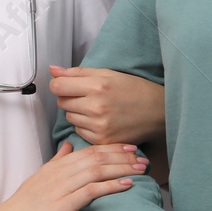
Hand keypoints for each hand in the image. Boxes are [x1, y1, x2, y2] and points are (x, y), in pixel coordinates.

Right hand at [0, 141, 146, 210]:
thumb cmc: (23, 206)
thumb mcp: (40, 177)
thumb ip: (57, 162)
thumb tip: (68, 146)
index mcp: (56, 166)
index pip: (89, 150)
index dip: (111, 147)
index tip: (129, 147)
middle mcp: (60, 172)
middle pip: (96, 157)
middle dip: (122, 156)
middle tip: (142, 156)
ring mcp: (61, 187)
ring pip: (97, 170)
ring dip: (122, 168)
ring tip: (141, 169)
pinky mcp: (63, 204)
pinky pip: (91, 191)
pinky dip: (111, 185)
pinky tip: (127, 185)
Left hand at [49, 65, 165, 145]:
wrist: (158, 113)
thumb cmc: (134, 90)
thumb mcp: (108, 74)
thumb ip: (77, 73)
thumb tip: (53, 70)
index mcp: (97, 86)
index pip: (58, 86)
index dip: (59, 84)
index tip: (65, 84)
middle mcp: (96, 107)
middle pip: (62, 102)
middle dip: (70, 98)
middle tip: (88, 96)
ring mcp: (99, 126)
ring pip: (69, 118)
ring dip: (77, 112)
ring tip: (97, 108)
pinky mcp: (101, 140)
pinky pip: (79, 131)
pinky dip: (86, 126)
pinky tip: (101, 120)